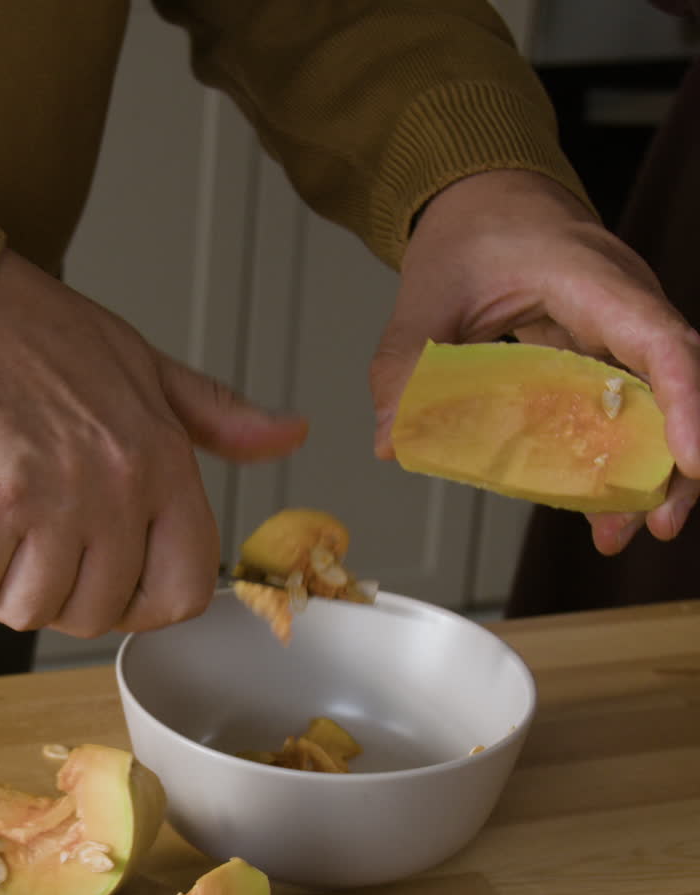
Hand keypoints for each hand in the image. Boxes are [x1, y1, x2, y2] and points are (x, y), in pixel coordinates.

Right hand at [0, 250, 306, 635]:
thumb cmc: (39, 332)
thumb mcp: (144, 366)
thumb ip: (216, 416)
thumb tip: (289, 433)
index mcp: (164, 462)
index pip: (185, 591)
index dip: (142, 604)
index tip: (115, 586)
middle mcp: (120, 485)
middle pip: (96, 612)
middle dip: (58, 593)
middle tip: (35, 542)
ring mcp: (57, 495)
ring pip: (33, 608)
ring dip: (5, 584)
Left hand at [370, 170, 699, 554]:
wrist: (485, 195)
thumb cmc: (472, 229)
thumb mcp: (427, 292)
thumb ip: (406, 363)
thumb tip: (393, 437)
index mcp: (592, 278)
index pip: (659, 341)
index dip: (684, 402)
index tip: (690, 460)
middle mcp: (625, 304)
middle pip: (679, 383)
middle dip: (676, 461)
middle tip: (656, 523)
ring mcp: (622, 329)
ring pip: (661, 403)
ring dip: (650, 470)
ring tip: (618, 529)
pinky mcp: (609, 353)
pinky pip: (629, 408)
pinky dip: (618, 456)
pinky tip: (599, 504)